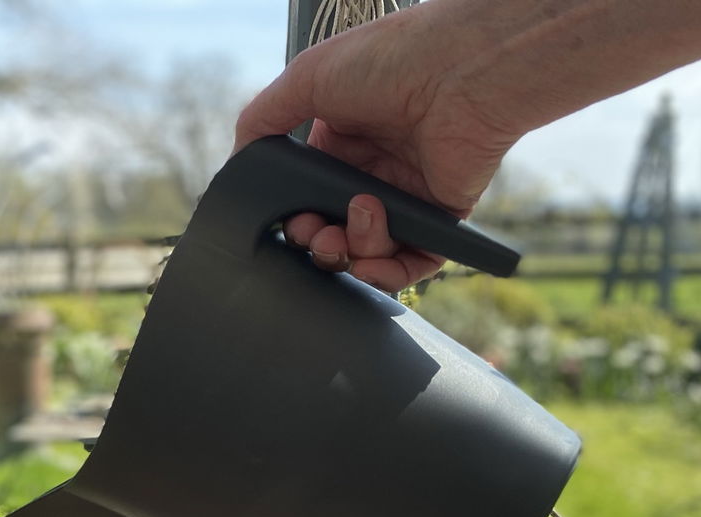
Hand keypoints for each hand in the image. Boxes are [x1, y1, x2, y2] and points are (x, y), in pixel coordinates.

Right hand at [234, 5, 517, 288]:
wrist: (461, 65)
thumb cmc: (391, 58)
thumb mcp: (306, 77)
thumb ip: (262, 119)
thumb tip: (240, 162)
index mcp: (342, 141)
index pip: (307, 197)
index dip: (295, 217)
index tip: (291, 219)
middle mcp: (374, 170)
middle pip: (333, 231)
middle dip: (318, 243)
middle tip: (317, 234)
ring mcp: (409, 195)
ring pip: (368, 252)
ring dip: (353, 250)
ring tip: (358, 219)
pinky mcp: (443, 215)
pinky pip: (413, 264)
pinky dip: (388, 273)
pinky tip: (372, 260)